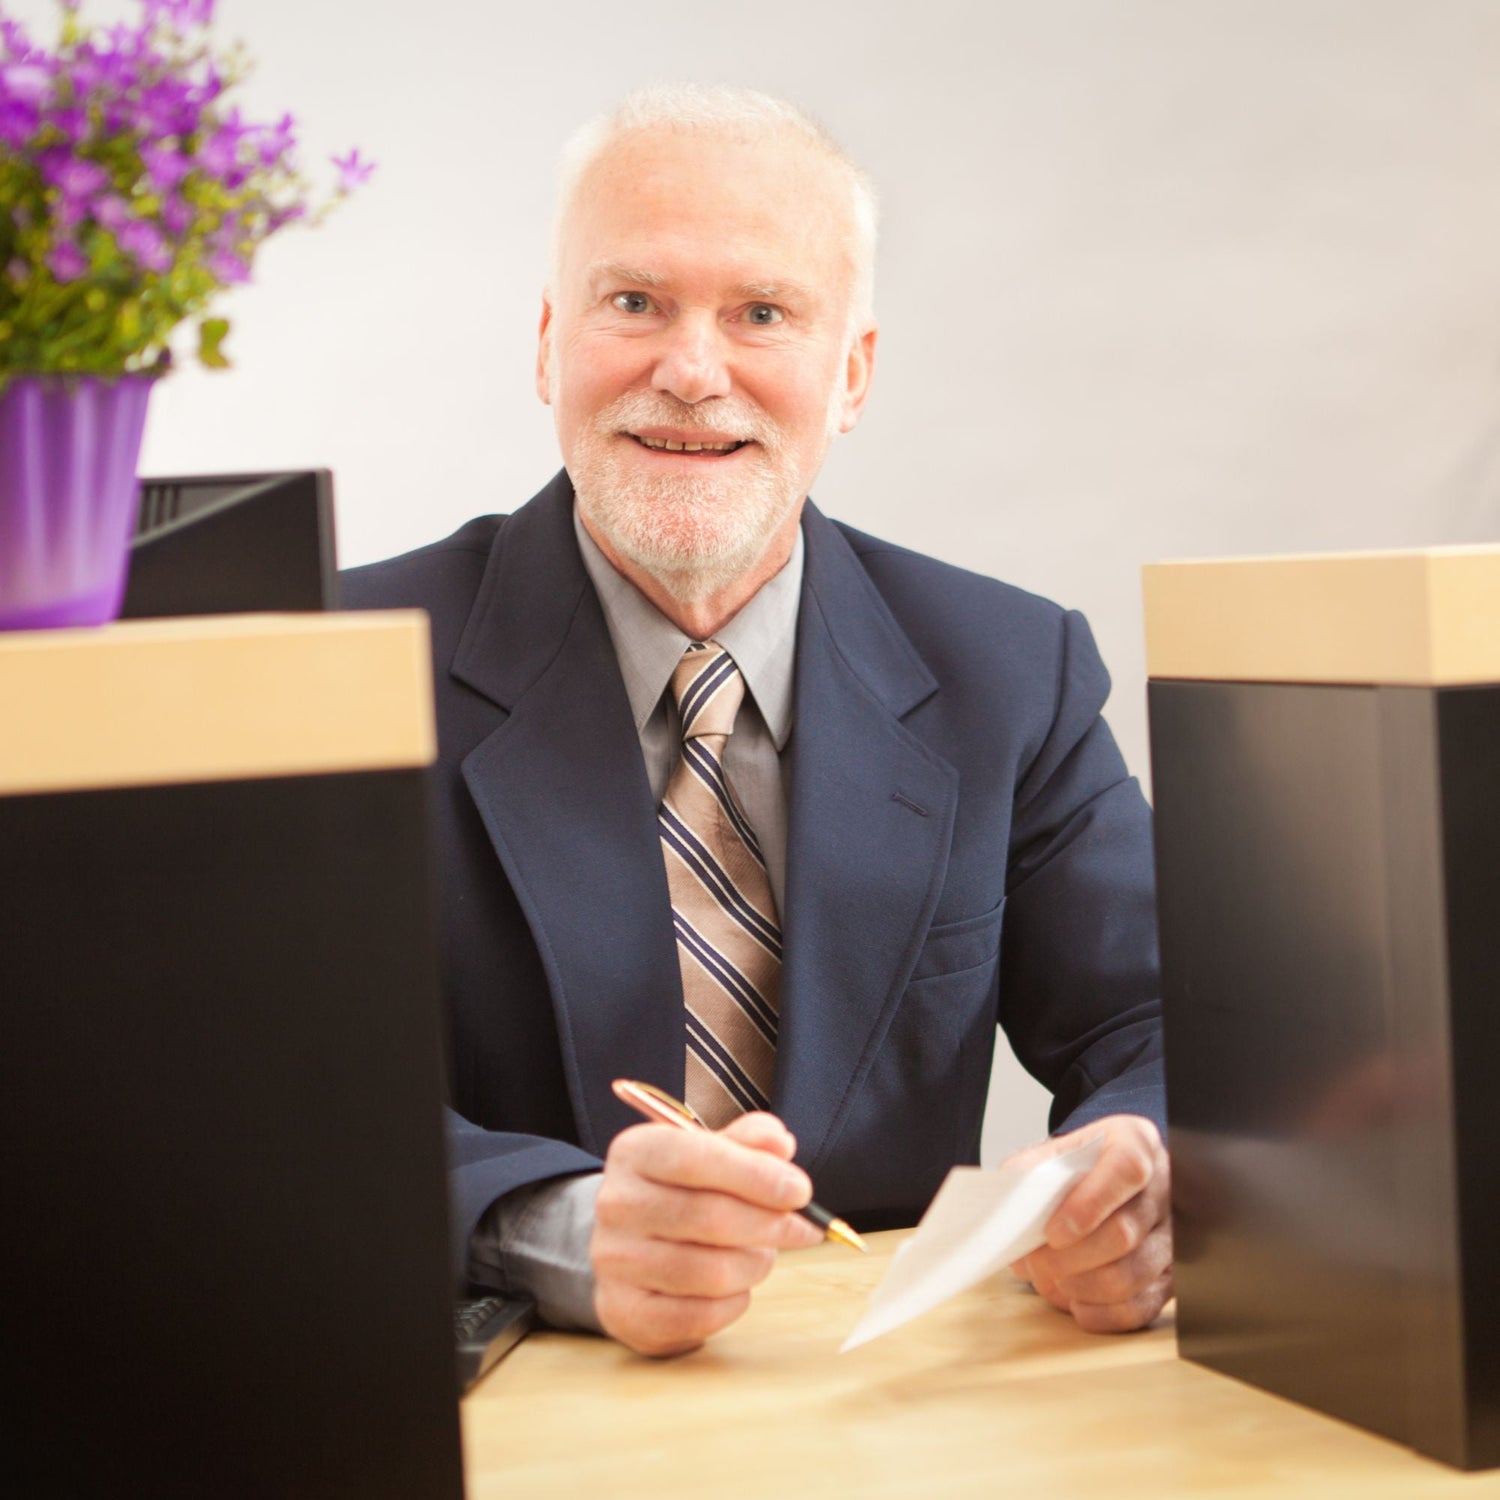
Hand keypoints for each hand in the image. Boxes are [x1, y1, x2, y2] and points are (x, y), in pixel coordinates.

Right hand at [591, 1110, 822, 1356]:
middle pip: (709, 1217)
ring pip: (711, 1272)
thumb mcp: (710, 1152)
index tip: (800, 1191)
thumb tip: (780, 1144)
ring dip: (755, 1265)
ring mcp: (614, 1261)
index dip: (755, 1175)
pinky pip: (700, 1316)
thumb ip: (748, 1142)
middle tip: (804, 1229)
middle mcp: (616, 1204)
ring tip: (763, 1254)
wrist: (627, 1244)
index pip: (695, 1157)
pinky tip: (737, 1285)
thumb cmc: (681, 1192)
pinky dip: (735, 1302)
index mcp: (635, 1152)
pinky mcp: (625, 1312)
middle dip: (770, 1224)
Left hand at [1005, 1114, 1171, 1332]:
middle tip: (1035, 1264)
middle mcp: (1164, 1186)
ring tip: (1050, 1282)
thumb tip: (1014, 1191)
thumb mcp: (1052, 1151)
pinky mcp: (1171, 1274)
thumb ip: (1031, 1167)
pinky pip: (1145, 1304)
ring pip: (1135, 1273)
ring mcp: (1173, 1233)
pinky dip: (1106, 1313)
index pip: (1126, 1169)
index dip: (1090, 1204)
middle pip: (1125, 1232)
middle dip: (1072, 1257)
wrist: (1098, 1180)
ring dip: (1085, 1286)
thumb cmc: (1077, 1167)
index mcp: (1135, 1142)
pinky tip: (1077, 1305)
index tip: (1054, 1232)